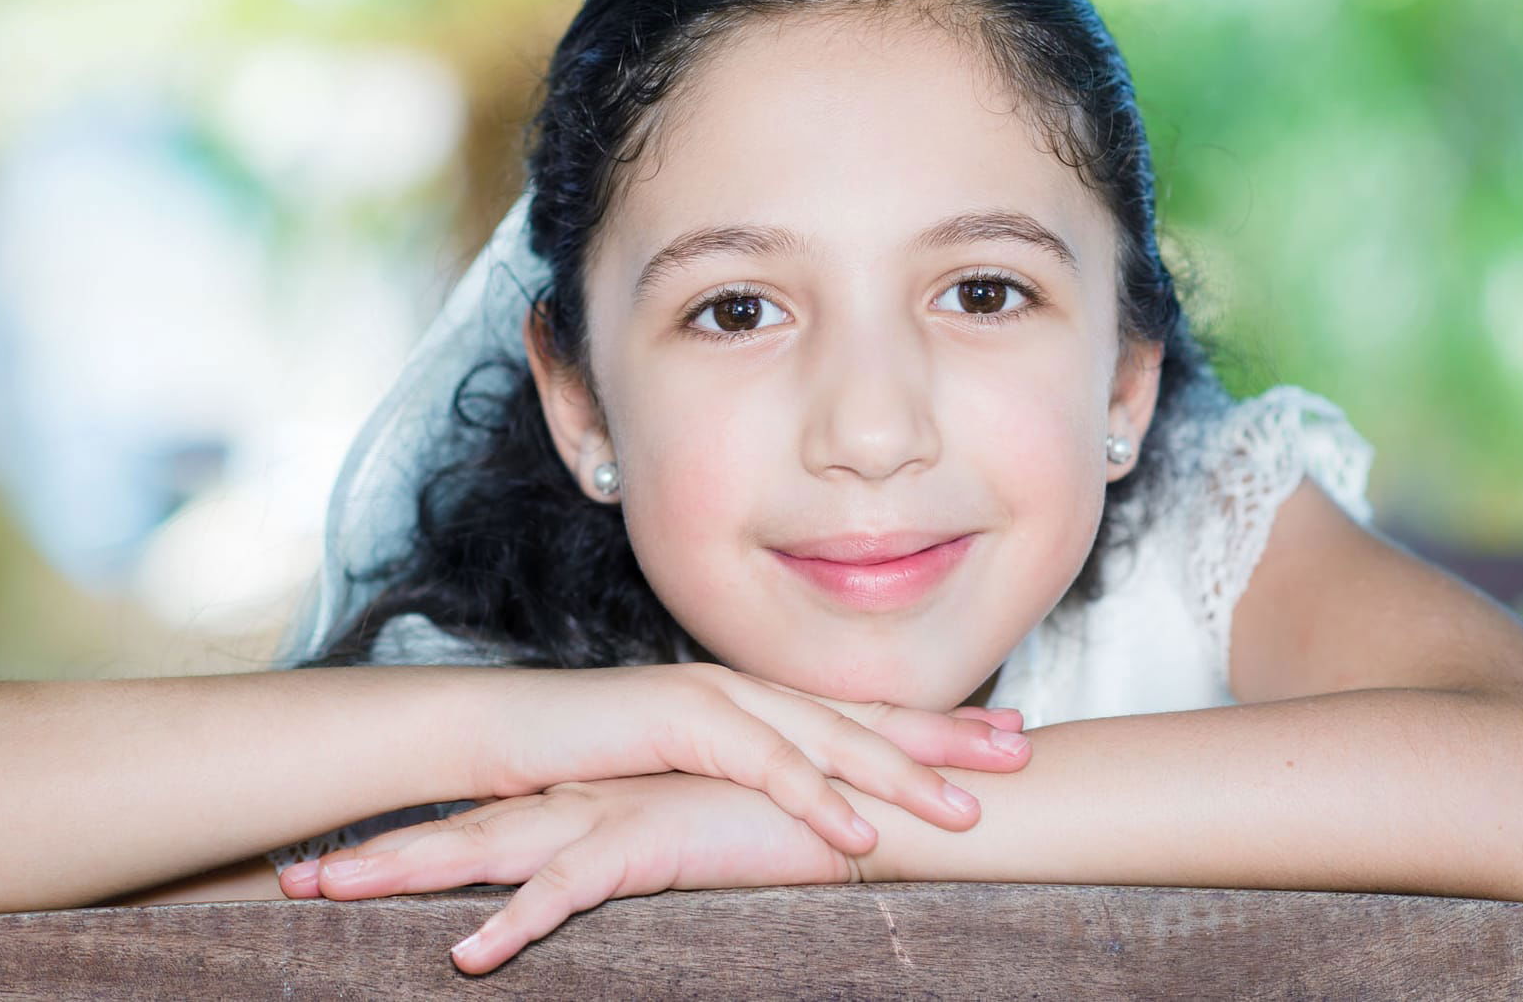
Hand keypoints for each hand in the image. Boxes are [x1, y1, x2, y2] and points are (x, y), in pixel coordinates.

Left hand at [279, 771, 874, 974]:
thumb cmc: (769, 833)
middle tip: (289, 885)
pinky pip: (570, 889)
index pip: (481, 829)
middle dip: (377, 859)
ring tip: (329, 896)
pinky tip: (468, 956)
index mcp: (588, 810)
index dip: (408, 852)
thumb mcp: (683, 857)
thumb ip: (630, 864)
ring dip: (407, 873)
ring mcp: (612, 816)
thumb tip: (589, 888)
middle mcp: (585, 806)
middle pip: (461, 833)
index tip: (333, 877)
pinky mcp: (651, 840)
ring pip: (489, 849)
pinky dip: (518, 924)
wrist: (851, 799)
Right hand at [475, 662, 1031, 857]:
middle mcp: (746, 688)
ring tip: (967, 812)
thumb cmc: (587, 761)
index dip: (938, 724)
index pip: (862, 712)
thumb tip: (798, 816)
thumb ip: (741, 785)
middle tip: (1023, 750)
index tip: (1006, 737)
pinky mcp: (677, 722)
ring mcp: (715, 697)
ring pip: (828, 737)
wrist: (499, 733)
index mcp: (754, 700)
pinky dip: (815, 798)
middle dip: (949, 734)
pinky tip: (861, 834)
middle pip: (866, 713)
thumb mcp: (683, 777)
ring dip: (901, 775)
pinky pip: (761, 765)